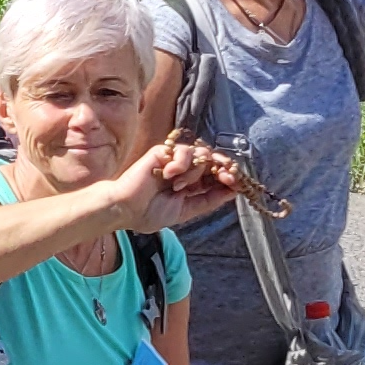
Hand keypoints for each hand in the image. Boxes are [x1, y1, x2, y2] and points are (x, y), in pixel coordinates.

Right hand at [107, 138, 245, 231]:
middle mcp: (185, 170)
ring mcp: (175, 160)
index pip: (216, 174)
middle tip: (228, 177)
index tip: (238, 184)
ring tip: (177, 186)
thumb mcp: (187, 210)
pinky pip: (184, 151)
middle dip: (224, 168)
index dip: (229, 176)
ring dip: (194, 173)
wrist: (126, 209)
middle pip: (214, 159)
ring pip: (201, 155)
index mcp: (192, 184)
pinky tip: (169, 176)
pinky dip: (181, 164)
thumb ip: (209, 200)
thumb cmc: (150, 213)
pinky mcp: (163, 151)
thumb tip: (233, 191)